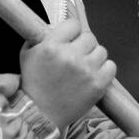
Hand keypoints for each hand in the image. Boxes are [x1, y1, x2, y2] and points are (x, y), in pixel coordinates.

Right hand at [18, 17, 115, 131]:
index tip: (69, 40)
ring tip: (83, 68)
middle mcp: (70, 56)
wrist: (40, 114)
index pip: (73, 24)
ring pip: (102, 51)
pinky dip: (104, 70)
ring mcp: (86, 70)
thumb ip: (41, 36)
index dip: (72, 32)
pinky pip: (111, 66)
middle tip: (76, 56)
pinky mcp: (98, 85)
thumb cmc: (32, 84)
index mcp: (52, 46)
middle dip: (82, 45)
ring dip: (93, 57)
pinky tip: (92, 75)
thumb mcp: (27, 53)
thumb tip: (56, 26)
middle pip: (90, 37)